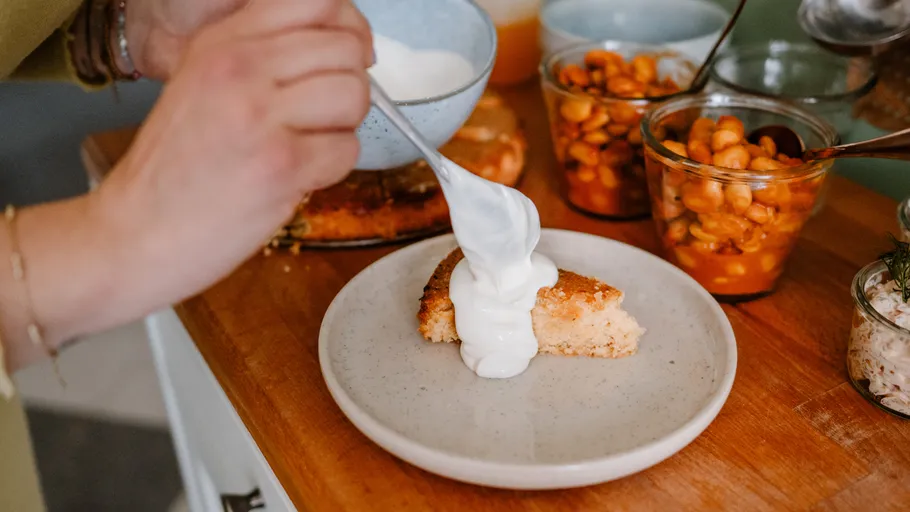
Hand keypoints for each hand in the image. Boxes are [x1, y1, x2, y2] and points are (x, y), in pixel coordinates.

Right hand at [58, 0, 371, 336]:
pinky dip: (332, 168)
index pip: (319, 0)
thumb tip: (345, 43)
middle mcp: (241, 67)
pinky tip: (297, 176)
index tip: (344, 58)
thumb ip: (265, 54)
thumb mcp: (204, 82)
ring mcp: (260, 115)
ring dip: (343, 127)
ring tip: (307, 146)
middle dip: (347, 86)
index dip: (348, 29)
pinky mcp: (281, 165)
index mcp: (224, 40)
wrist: (138, 231)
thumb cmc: (177, 167)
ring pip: (354, 95)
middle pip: (347, 49)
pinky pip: (348, 150)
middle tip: (319, 117)